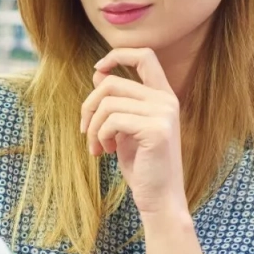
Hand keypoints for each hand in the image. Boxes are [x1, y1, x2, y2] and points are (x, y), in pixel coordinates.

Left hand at [79, 48, 188, 218]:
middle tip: (86, 132)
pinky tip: (106, 151)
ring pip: (108, 103)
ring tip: (97, 146)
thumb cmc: (142, 164)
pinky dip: (100, 136)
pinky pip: (112, 120)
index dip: (118, 54)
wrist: (159, 198)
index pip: (145, 55)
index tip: (98, 69)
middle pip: (112, 83)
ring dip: (93, 127)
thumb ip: (116, 101)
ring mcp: (163, 113)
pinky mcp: (156, 129)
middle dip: (89, 106)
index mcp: (163, 96)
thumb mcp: (124, 128)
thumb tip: (99, 72)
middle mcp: (166, 100)